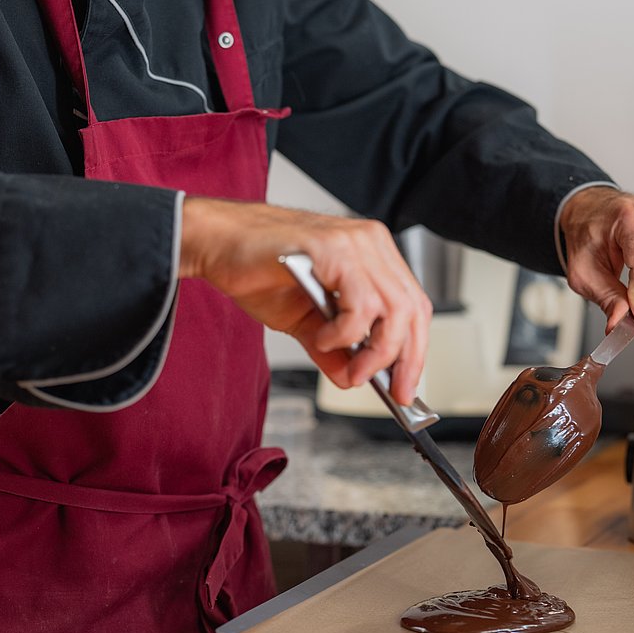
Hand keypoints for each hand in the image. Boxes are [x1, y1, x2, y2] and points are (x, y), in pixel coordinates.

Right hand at [179, 198, 431, 402]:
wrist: (217, 244)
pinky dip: (345, 332)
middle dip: (404, 359)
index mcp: (373, 253)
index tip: (406, 386)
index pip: (414, 304)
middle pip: (413, 308)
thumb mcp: (305, 321)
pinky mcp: (333, 247)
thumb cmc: (257, 270)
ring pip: (394, 308)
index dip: (416, 349)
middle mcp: (371, 242)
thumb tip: (353, 378)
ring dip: (375, 352)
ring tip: (351, 370)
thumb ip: (333, 347)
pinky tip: (322, 337)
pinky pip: (360, 303)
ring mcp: (354, 241)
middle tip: (390, 391)